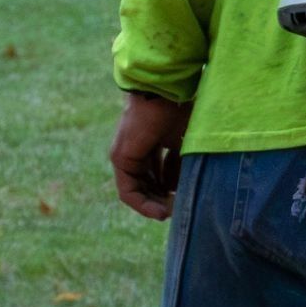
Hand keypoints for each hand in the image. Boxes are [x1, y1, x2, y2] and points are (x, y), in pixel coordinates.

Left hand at [109, 92, 192, 220]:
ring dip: (153, 205)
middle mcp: (135, 150)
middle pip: (148, 184)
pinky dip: (142, 204)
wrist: (164, 92)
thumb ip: (179, 167)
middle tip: (177, 211)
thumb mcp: (184, 145)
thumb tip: (179, 191)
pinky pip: (128, 191)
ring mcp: (125, 155)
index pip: (158, 175)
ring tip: (170, 213)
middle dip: (162, 200)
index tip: (184, 200)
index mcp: (150, 143)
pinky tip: (159, 212)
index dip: (171, 190)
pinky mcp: (121, 158)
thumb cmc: (179, 111)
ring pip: (137, 190)